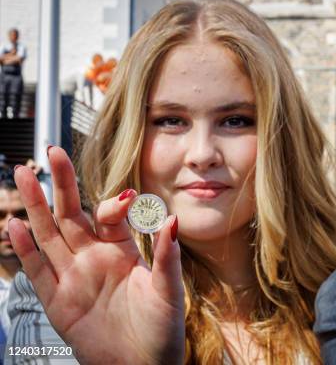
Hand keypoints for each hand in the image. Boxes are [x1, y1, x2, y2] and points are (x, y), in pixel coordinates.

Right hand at [9, 147, 184, 364]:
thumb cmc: (161, 330)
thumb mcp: (169, 291)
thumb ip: (168, 256)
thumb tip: (172, 220)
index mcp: (123, 251)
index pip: (110, 216)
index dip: (114, 204)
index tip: (126, 198)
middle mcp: (95, 258)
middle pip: (73, 214)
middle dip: (62, 185)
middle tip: (52, 152)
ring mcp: (74, 276)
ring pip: (49, 234)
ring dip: (36, 206)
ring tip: (25, 175)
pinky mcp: (58, 300)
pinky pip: (38, 270)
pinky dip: (25, 249)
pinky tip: (14, 225)